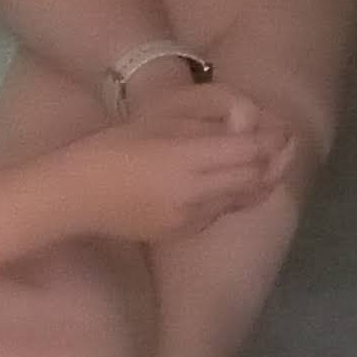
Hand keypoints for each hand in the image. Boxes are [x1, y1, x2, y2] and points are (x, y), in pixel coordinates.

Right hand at [49, 88, 292, 244]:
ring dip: (258, 179)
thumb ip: (208, 125)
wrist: (72, 197)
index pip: (249, 151)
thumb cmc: (111, 148)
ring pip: (244, 198)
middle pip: (256, 177)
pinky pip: (221, 212)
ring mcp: (189, 219)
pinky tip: (228, 180)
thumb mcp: (160, 123)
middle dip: (275, 160)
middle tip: (284, 143)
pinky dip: (233, 195)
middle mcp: (193, 194)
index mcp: (185, 159)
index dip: (272, 139)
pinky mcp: (182, 234)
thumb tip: (248, 126)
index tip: (281, 128)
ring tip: (264, 159)